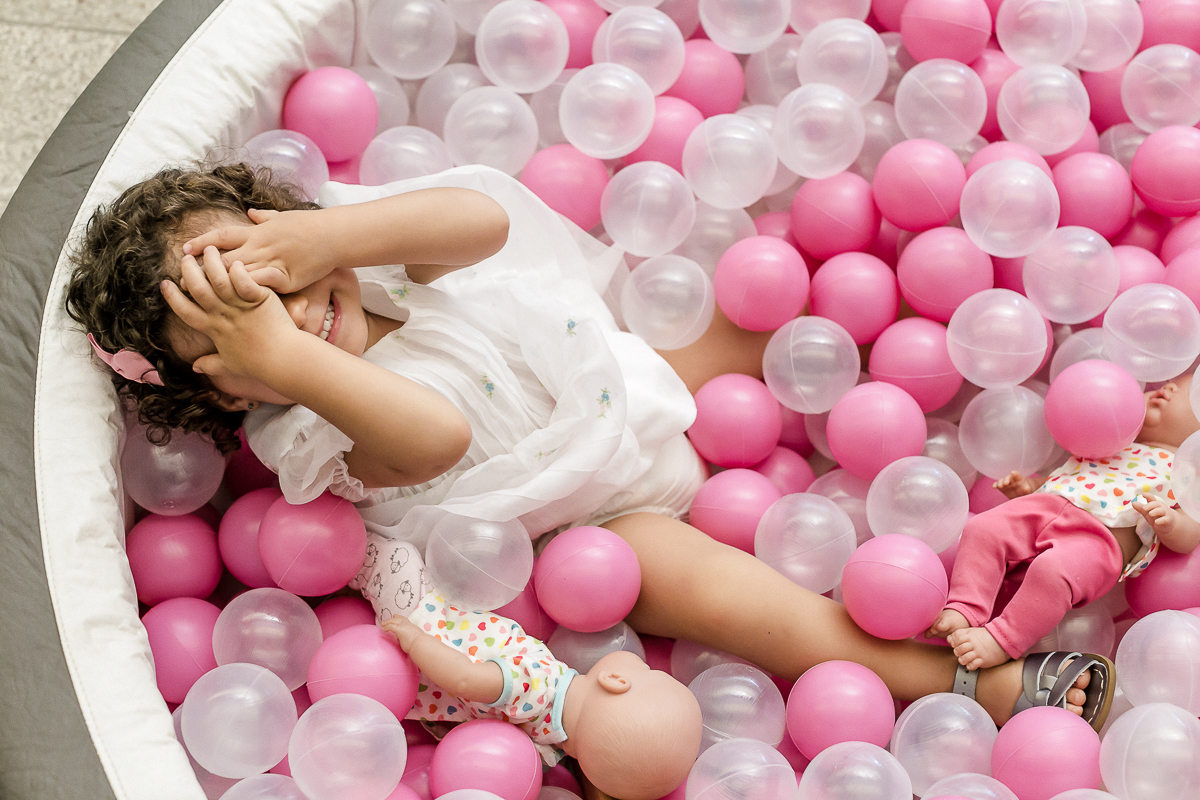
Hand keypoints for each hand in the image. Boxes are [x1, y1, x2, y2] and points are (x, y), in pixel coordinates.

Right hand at [160, 245, 297, 380]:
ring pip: (219, 279)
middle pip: (198, 289)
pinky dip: (238, 270)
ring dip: (211, 262)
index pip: (185, 311)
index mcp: (213, 329)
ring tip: (209, 249)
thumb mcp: (229, 365)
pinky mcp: (259, 299)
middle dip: (188, 271)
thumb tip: (195, 366)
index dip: (172, 297)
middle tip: (185, 258)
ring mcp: (240, 306)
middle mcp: (223, 316)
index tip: (164, 284)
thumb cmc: (258, 364)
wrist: (283, 359)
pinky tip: (236, 260)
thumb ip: (211, 363)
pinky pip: (244, 281)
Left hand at [182, 208, 333, 293]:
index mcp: (257, 233)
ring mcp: (271, 263)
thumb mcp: (284, 217)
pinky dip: (246, 292)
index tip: (185, 248)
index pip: (223, 235)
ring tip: (201, 297)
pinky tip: (233, 303)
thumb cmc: (309, 225)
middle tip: (183, 280)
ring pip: (237, 274)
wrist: (332, 235)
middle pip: (223, 258)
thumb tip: (250, 213)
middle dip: (202, 270)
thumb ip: (265, 217)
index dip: (202, 242)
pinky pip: (260, 285)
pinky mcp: (285, 278)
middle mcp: (259, 247)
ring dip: (219, 285)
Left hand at [382, 615, 422, 652]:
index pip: (405, 620)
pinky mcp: (399, 630)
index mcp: (412, 626)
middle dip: (393, 618)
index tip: (396, 618)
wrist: (420, 644)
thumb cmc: (420, 644)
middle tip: (389, 619)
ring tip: (383, 624)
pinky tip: (384, 629)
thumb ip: (412, 637)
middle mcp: (408, 624)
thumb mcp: (416, 638)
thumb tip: (409, 641)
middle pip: (399, 618)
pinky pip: (390, 626)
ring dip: (387, 622)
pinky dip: (386, 627)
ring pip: (393, 621)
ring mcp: (403, 626)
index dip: (400, 618)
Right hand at [994, 471, 1034, 499]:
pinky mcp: (1001, 487)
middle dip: (1006, 479)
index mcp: (1019, 479)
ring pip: (1001, 480)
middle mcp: (1011, 479)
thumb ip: (1027, 489)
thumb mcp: (1027, 491)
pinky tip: (994, 487)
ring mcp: (1005, 483)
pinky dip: (995, 485)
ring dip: (1000, 482)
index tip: (1012, 472)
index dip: (1015, 473)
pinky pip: (997, 484)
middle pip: (1008, 477)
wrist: (1020, 495)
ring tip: (1000, 486)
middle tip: (1005, 483)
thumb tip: (1026, 488)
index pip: (1017, 475)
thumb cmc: (1025, 491)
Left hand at [1134, 494, 1178, 537]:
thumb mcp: (1148, 512)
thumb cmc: (1157, 516)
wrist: (1168, 525)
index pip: (1152, 498)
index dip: (1148, 496)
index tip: (1143, 494)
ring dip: (1155, 511)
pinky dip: (1161, 520)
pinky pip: (1165, 519)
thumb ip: (1141, 508)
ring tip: (1150, 513)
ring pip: (1161, 510)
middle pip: (1156, 504)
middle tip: (1144, 508)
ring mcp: (1165, 514)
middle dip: (1150, 505)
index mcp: (1155, 504)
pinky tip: (1156, 522)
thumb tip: (1133, 503)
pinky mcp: (1168, 520)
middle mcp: (1161, 507)